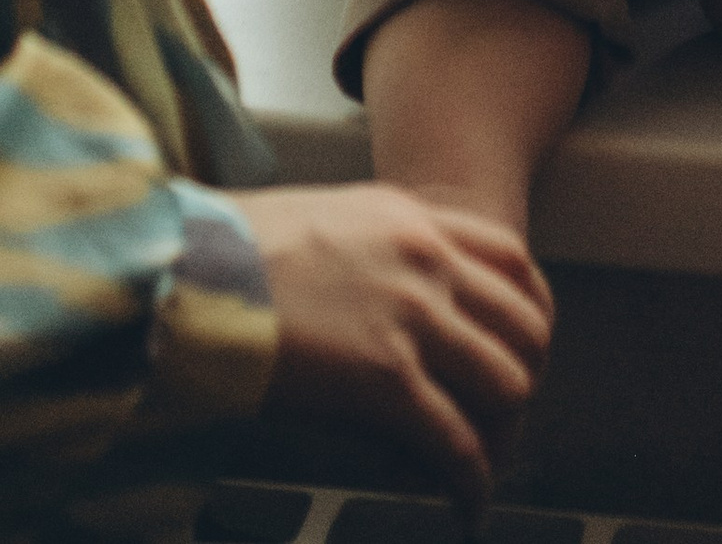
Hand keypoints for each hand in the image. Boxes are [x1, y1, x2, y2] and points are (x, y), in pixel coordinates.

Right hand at [248, 180, 554, 505]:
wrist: (191, 270)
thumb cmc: (231, 249)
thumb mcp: (323, 218)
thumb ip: (372, 245)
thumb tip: (383, 289)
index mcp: (410, 217)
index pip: (512, 257)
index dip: (530, 308)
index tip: (522, 341)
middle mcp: (426, 262)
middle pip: (524, 324)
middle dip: (524, 374)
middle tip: (504, 411)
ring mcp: (412, 319)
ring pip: (506, 383)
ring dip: (502, 430)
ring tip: (484, 460)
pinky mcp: (386, 381)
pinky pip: (458, 443)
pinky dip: (471, 483)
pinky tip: (465, 504)